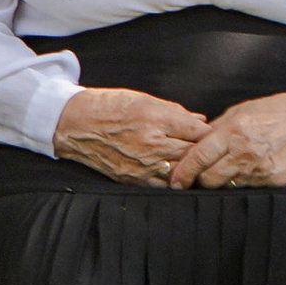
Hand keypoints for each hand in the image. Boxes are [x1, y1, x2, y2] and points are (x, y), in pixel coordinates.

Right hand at [52, 86, 209, 185]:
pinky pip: (164, 185)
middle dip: (203, 151)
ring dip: (190, 168)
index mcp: (155, 119)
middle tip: (208, 150)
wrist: (73, 124)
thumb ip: (175, 112)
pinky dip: (172, 179)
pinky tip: (173, 173)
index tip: (212, 134)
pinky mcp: (133, 179)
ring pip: (182, 172)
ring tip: (192, 163)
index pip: (199, 132)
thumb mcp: (142, 99)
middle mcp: (151, 144)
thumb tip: (200, 121)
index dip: (209, 133)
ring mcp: (143, 165)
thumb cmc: (107, 107)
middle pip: (194, 154)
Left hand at [168, 91, 285, 188]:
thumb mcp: (238, 112)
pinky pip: (248, 188)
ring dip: (221, 182)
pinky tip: (243, 172)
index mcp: (233, 132)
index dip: (183, 172)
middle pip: (210, 179)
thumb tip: (192, 145)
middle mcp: (246, 152)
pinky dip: (241, 182)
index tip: (175, 180)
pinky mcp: (275, 180)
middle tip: (196, 176)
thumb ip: (214, 130)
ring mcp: (262, 169)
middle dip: (199, 179)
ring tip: (221, 172)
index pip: (199, 158)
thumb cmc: (272, 113)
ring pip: (228, 186)